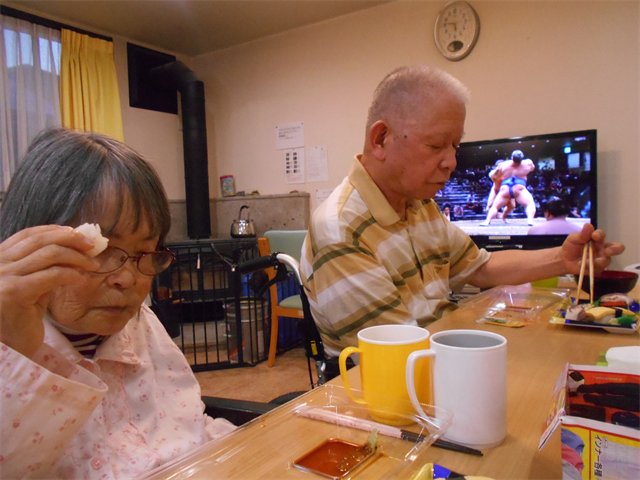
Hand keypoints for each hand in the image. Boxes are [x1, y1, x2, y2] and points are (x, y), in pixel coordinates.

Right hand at [0, 225, 98, 357]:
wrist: (9, 347)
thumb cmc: (21, 316)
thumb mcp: (32, 284)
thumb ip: (45, 265)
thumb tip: (76, 246)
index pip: (28, 234)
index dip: (56, 231)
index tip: (79, 234)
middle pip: (40, 240)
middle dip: (70, 239)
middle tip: (92, 246)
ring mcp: (3, 277)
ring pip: (49, 254)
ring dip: (76, 257)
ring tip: (92, 264)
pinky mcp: (14, 292)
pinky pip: (51, 275)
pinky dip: (70, 274)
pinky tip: (81, 279)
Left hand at [561, 224, 624, 275]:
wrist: (564, 260)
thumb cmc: (571, 246)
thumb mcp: (573, 238)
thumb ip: (582, 234)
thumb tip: (588, 225)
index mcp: (597, 239)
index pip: (602, 235)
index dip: (600, 235)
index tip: (594, 236)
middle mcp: (603, 248)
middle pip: (617, 248)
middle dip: (615, 250)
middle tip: (607, 252)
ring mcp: (602, 259)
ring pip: (607, 260)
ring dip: (598, 262)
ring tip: (587, 262)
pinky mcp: (598, 269)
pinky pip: (598, 269)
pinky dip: (590, 267)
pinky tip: (581, 265)